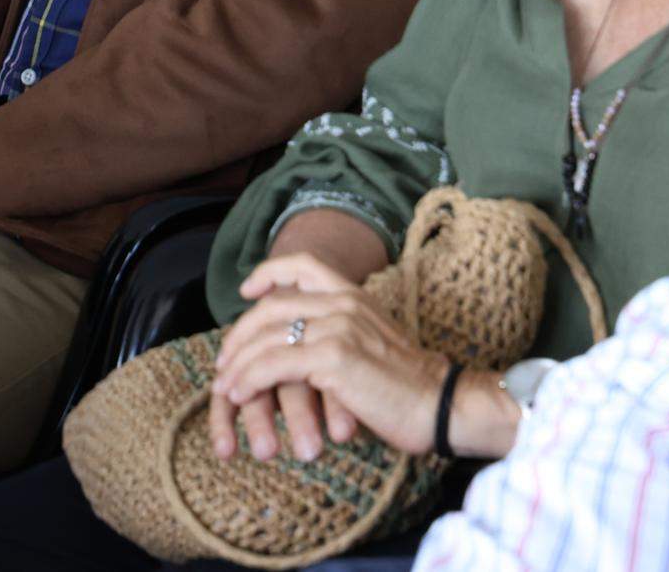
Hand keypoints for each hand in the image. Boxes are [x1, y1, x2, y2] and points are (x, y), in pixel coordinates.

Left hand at [210, 256, 449, 460]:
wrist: (444, 406)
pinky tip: (240, 395)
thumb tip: (308, 349)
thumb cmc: (411, 387)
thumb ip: (343, 335)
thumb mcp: (376, 345)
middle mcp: (344, 303)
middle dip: (239, 333)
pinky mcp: (333, 359)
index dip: (269, 272)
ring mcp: (338, 328)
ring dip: (238, 363)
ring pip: (267, 337)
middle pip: (272, 305)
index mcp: (355, 296)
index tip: (247, 290)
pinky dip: (249, 379)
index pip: (303, 264)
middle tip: (224, 360)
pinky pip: (273, 364)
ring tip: (225, 386)